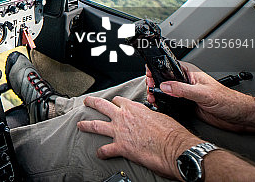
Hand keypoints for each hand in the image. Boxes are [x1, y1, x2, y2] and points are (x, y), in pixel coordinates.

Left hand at [78, 95, 200, 179]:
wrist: (174, 147)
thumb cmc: (171, 133)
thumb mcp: (160, 116)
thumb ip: (149, 115)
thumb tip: (150, 118)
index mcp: (134, 108)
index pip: (119, 100)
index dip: (115, 102)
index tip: (113, 103)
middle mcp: (123, 117)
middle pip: (101, 106)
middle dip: (91, 102)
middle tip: (86, 102)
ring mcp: (119, 131)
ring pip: (96, 125)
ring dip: (86, 125)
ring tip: (80, 124)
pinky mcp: (120, 147)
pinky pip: (106, 150)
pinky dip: (101, 152)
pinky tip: (98, 154)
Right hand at [146, 62, 251, 132]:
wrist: (238, 116)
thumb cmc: (228, 100)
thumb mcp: (203, 93)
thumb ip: (183, 89)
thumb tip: (165, 86)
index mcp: (190, 73)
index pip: (167, 66)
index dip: (156, 70)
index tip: (149, 77)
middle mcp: (186, 82)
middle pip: (163, 79)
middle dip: (154, 83)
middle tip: (151, 90)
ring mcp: (186, 93)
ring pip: (166, 91)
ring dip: (157, 94)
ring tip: (153, 98)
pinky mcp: (186, 104)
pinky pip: (171, 102)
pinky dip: (164, 104)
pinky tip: (160, 106)